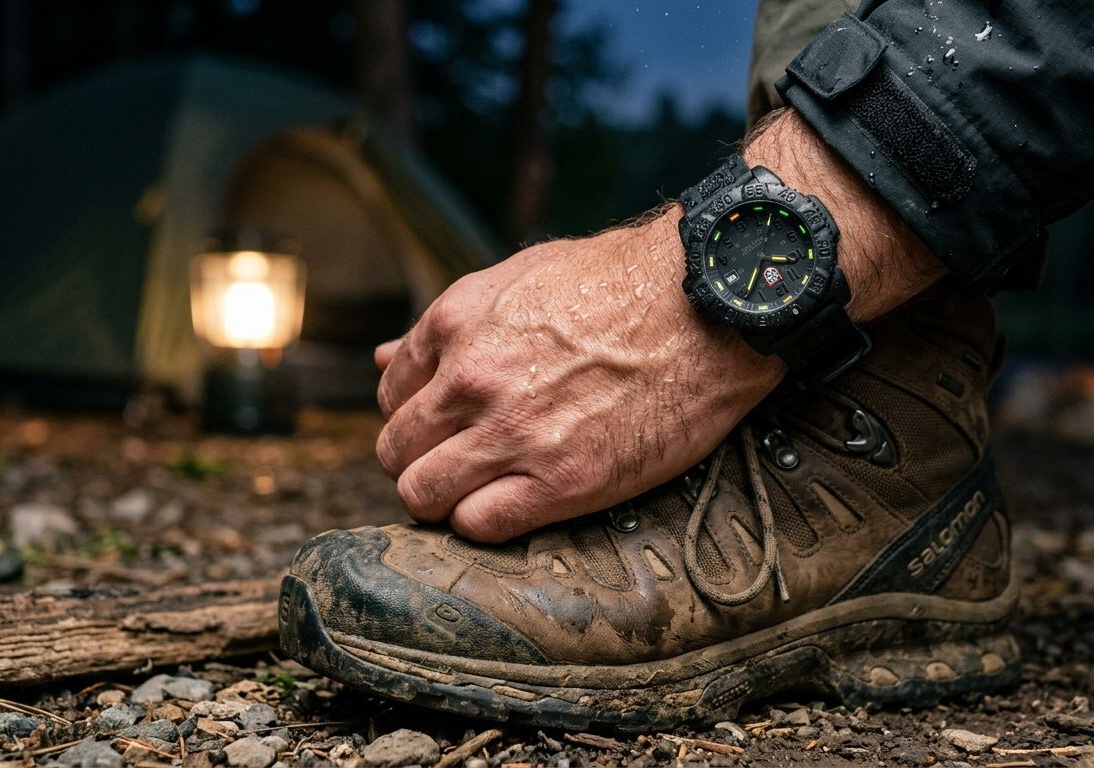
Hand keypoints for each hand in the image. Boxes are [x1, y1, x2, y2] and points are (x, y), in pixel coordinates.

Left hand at [374, 213, 784, 541]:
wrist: (709, 304)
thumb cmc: (624, 282)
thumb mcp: (522, 278)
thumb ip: (448, 327)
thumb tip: (384, 357)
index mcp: (456, 323)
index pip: (391, 394)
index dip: (417, 415)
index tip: (448, 425)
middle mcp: (471, 380)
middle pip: (397, 451)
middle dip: (422, 461)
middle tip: (463, 463)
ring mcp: (513, 433)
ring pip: (423, 496)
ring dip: (444, 499)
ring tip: (484, 490)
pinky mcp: (562, 481)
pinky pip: (480, 525)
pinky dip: (485, 522)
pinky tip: (516, 504)